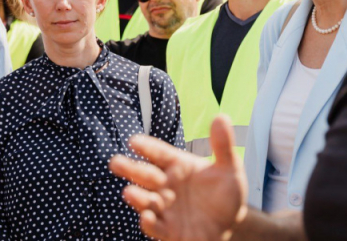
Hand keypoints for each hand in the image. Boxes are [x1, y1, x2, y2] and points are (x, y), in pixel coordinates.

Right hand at [109, 115, 247, 240]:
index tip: (133, 141)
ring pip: (145, 200)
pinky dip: (149, 223)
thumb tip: (221, 117)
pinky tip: (147, 217)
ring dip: (136, 196)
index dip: (147, 147)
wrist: (231, 224)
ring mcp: (165, 207)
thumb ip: (223, 145)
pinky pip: (156, 228)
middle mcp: (166, 184)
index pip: (159, 153)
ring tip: (128, 192)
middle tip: (115, 162)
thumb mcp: (229, 169)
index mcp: (177, 165)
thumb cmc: (225, 193)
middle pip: (144, 174)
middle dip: (129, 168)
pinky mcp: (168, 230)